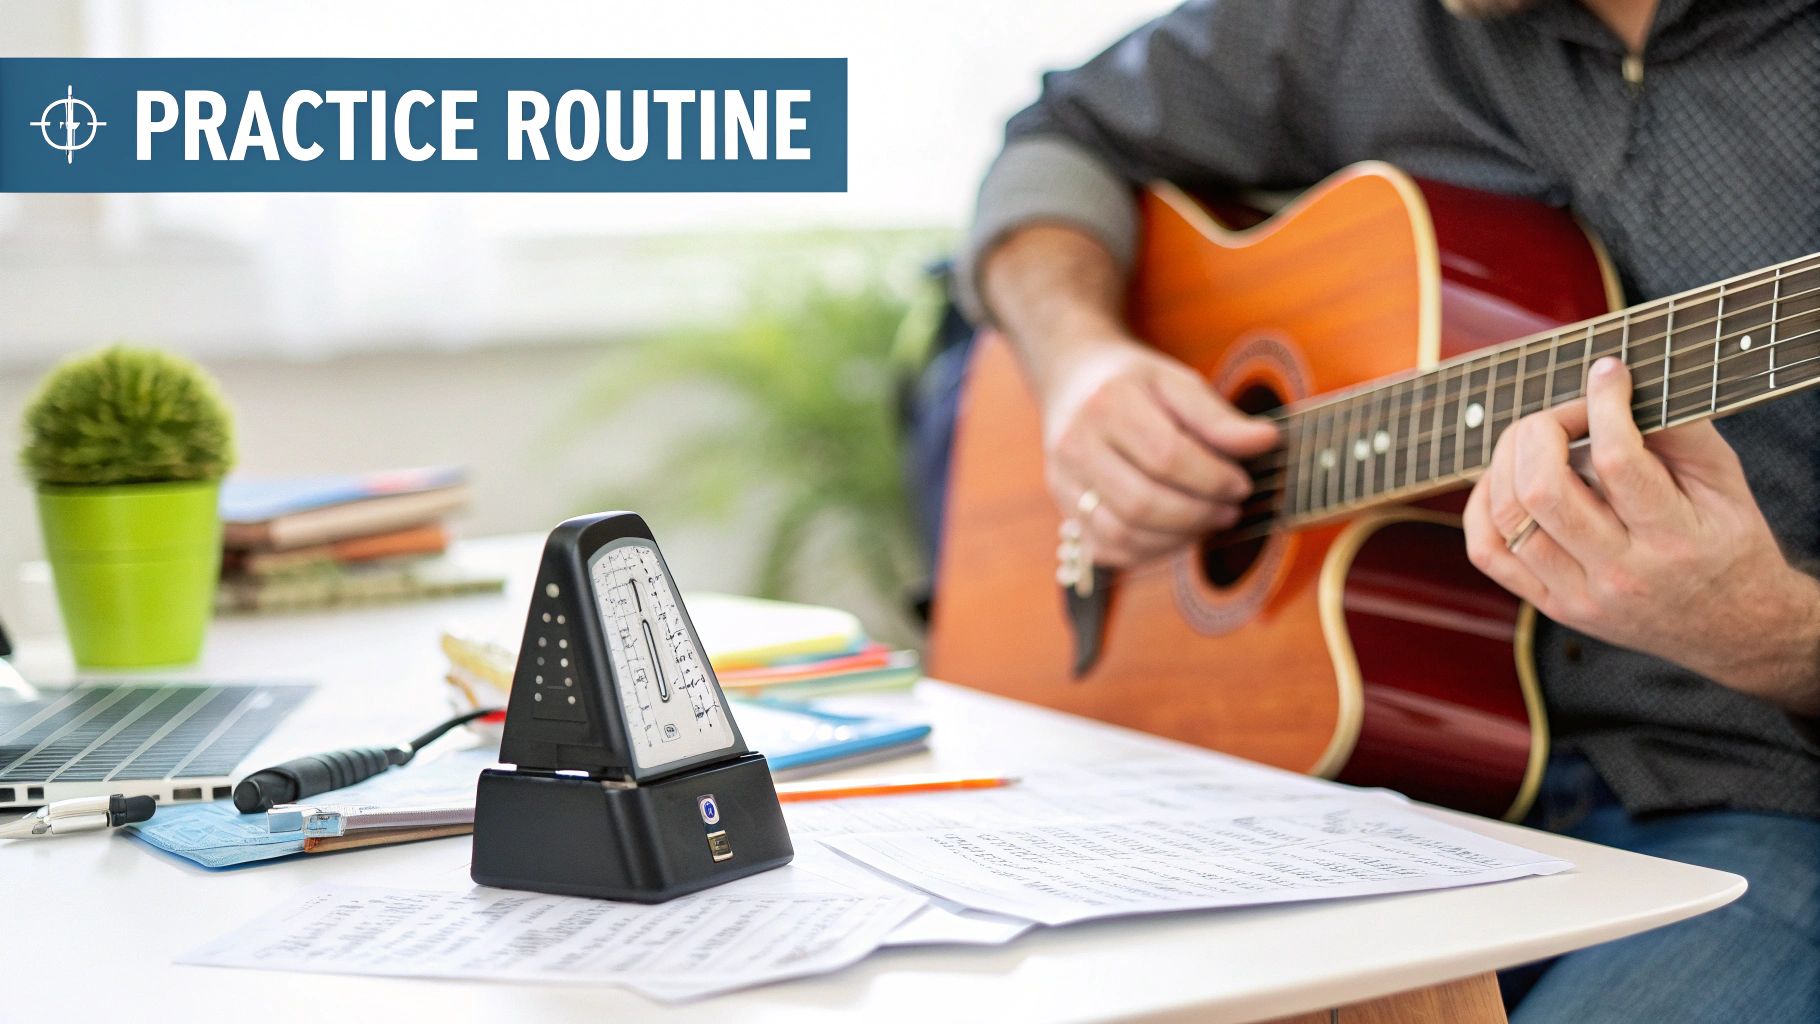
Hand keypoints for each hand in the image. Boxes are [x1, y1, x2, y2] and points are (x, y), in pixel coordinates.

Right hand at [1040, 337, 1278, 567]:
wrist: (1074, 382)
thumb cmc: (1134, 384)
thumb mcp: (1177, 383)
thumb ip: (1218, 417)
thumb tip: (1267, 442)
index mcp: (1108, 404)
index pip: (1166, 456)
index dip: (1212, 478)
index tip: (1242, 484)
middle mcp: (1076, 445)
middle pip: (1141, 502)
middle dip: (1197, 514)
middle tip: (1230, 510)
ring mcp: (1063, 481)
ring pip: (1122, 534)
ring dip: (1176, 538)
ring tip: (1207, 522)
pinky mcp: (1064, 509)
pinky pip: (1108, 549)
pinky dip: (1149, 552)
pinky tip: (1176, 534)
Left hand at [1465, 357, 1819, 714]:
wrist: (1735, 628)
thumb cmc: (1727, 541)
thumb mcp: (1725, 481)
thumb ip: (1679, 431)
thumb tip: (1615, 384)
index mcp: (1675, 541)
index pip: (1618, 462)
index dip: (1603, 404)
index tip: (1608, 374)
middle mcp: (1620, 575)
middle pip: (1543, 491)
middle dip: (1542, 429)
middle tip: (1567, 413)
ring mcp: (1578, 596)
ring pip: (1507, 518)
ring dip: (1509, 460)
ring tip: (1538, 439)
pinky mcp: (1552, 606)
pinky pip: (1487, 551)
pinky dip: (1484, 504)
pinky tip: (1508, 478)